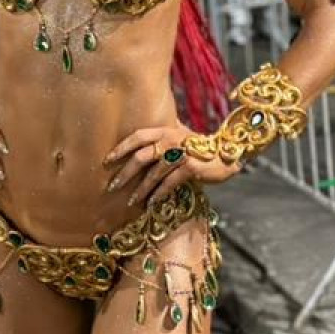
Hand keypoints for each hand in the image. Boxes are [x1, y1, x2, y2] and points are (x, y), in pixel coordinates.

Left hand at [104, 121, 241, 205]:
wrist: (227, 153)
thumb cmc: (200, 146)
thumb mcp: (181, 134)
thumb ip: (164, 134)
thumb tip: (142, 139)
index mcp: (165, 130)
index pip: (137, 136)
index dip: (121, 147)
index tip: (107, 160)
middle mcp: (170, 139)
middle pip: (140, 157)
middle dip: (124, 173)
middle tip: (112, 186)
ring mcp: (180, 154)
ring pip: (153, 174)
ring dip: (140, 189)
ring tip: (131, 201)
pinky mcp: (190, 168)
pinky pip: (168, 184)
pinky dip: (158, 195)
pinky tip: (151, 204)